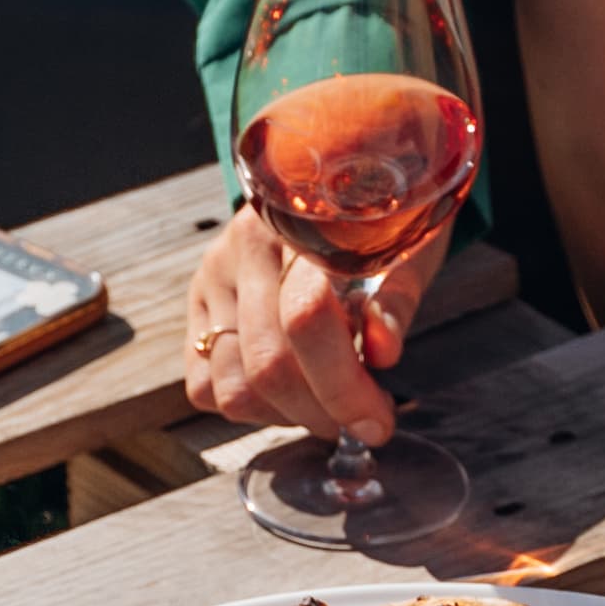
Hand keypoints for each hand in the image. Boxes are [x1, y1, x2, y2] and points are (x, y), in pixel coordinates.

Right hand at [182, 202, 452, 446]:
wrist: (342, 182)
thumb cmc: (382, 227)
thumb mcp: (407, 252)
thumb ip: (394, 303)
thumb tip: (382, 353)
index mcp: (299, 225)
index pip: (306, 319)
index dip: (343, 387)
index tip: (377, 423)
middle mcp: (244, 248)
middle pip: (267, 363)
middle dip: (321, 413)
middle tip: (359, 422)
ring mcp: (213, 277)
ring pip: (232, 385)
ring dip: (285, 415)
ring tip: (323, 401)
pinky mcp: (197, 304)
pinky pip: (204, 385)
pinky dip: (248, 406)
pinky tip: (288, 390)